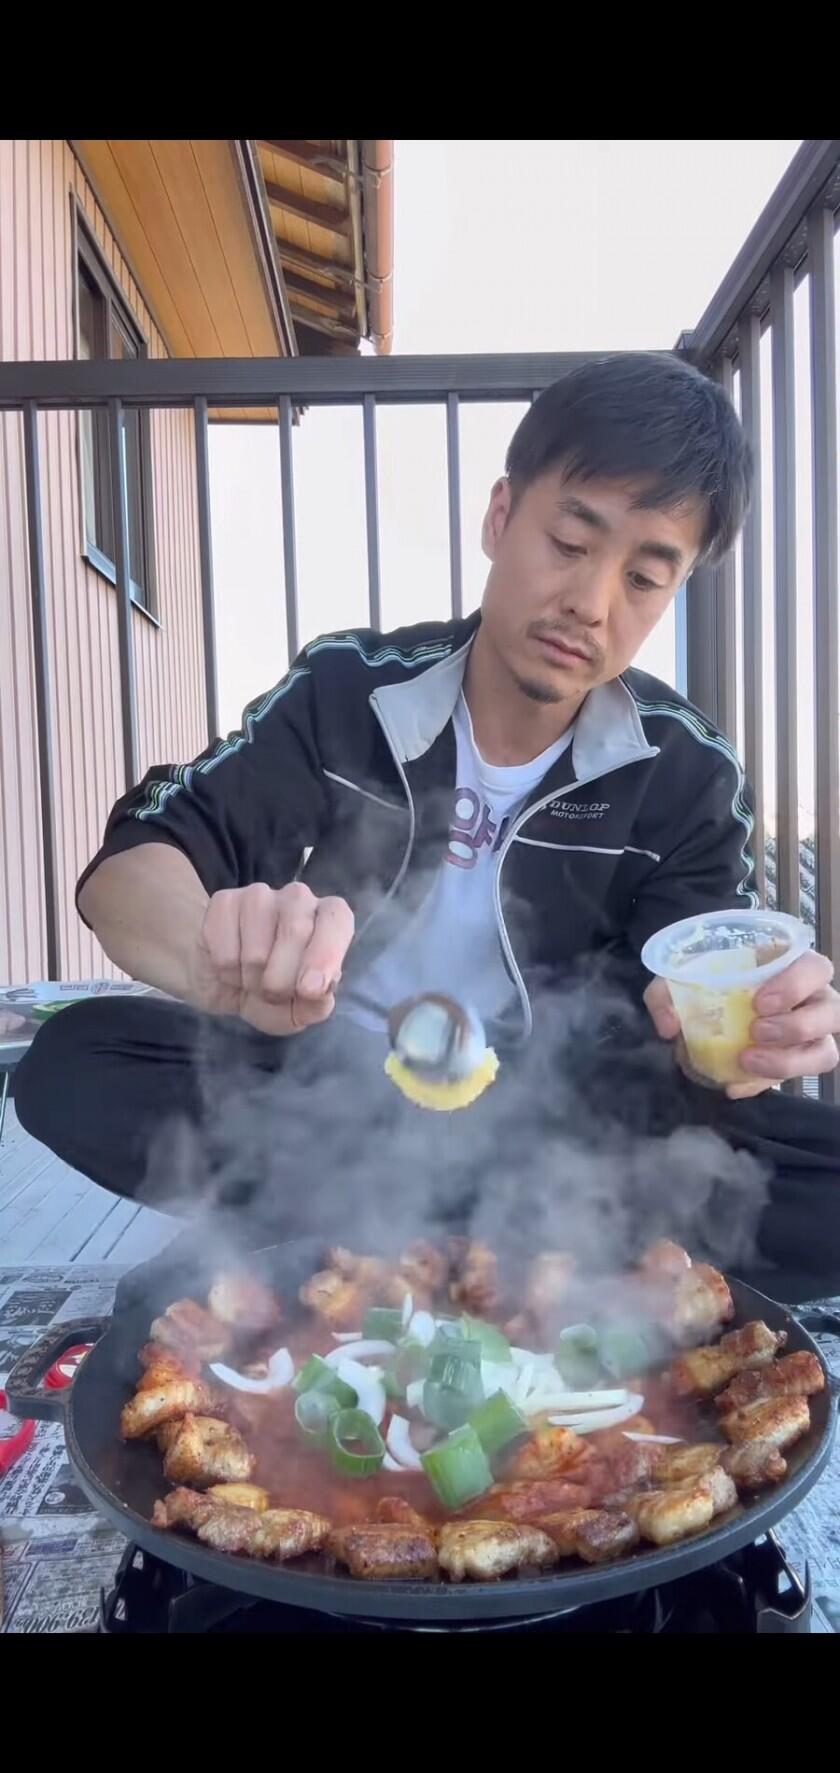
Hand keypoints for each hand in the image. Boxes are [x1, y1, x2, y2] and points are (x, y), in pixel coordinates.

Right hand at [194, 882, 353, 1035]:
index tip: (310, 990)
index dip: (325, 955)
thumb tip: (319, 993)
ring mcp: (259, 896)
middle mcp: (298, 898)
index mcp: (328, 918)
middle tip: (272, 995)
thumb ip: (315, 1006)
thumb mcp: (298, 1011)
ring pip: (256, 950)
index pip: (336, 920)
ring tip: (251, 980)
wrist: (222, 980)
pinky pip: (224, 950)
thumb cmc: (272, 992)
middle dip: (281, 982)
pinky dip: (226, 972)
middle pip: (295, 933)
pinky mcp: (224, 902)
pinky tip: (229, 967)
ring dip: (251, 980)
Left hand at [644, 949, 839, 1098]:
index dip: (796, 985)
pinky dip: (762, 1085)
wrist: (704, 1006)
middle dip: (798, 1026)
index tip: (759, 1002)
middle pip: (834, 1012)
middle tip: (755, 1032)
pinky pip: (794, 1080)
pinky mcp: (795, 1063)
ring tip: (748, 1061)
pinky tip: (734, 1086)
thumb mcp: (681, 976)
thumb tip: (669, 1026)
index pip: (816, 968)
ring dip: (789, 1061)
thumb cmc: (707, 979)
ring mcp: (810, 1034)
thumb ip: (666, 993)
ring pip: (825, 1053)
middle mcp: (812, 998)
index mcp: (792, 964)